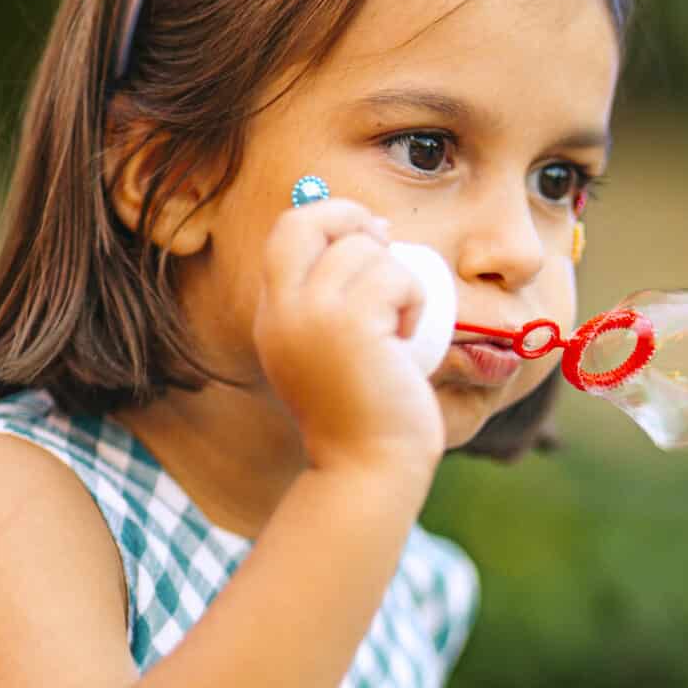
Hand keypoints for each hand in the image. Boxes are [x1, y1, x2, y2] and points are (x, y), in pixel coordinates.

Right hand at [253, 195, 446, 478]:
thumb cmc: (366, 413)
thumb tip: (372, 228)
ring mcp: (313, 318)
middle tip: (386, 246)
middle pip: (307, 221)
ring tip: (399, 324)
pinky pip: (395, 276)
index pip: (286, 232)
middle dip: (353, 218)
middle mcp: (283, 313)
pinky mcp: (352, 327)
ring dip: (398, 277)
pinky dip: (413, 298)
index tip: (369, 236)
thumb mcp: (331, 350)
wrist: (369, 469)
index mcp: (274, 317)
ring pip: (365, 250)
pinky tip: (407, 337)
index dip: (330, 217)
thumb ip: (332, 298)